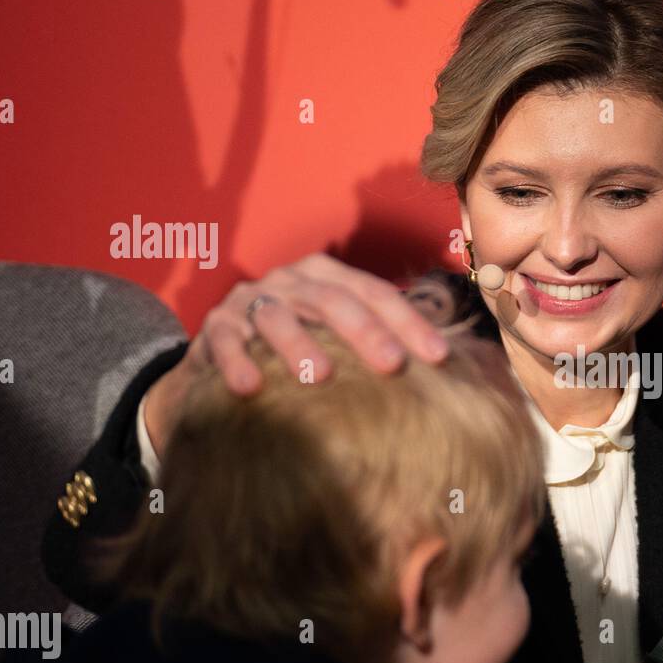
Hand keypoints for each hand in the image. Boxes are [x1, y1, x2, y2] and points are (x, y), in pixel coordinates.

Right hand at [145, 253, 449, 457]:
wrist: (228, 354)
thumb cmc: (301, 347)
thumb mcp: (338, 337)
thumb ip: (379, 342)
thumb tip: (446, 364)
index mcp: (329, 276)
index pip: (375, 294)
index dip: (408, 323)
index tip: (438, 357)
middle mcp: (292, 280)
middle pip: (333, 300)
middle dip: (365, 332)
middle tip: (393, 365)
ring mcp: (251, 300)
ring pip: (277, 316)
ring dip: (299, 345)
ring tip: (321, 376)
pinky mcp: (217, 327)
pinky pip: (227, 341)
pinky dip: (237, 361)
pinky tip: (251, 387)